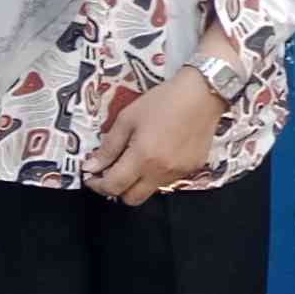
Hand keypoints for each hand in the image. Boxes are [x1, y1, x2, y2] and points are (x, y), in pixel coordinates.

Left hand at [86, 68, 220, 205]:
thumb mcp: (127, 119)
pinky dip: (157, 173)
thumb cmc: (164, 101)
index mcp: (142, 157)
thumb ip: (108, 146)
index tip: (91, 176)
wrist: (203, 94)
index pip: (113, 186)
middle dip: (117, 189)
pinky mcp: (192, 169)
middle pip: (132, 199)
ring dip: (138, 181)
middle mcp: (161, 171)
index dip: (97, 185)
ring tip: (137, 160)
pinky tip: (158, 153)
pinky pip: (168, 180)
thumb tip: (91, 166)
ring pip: (150, 190)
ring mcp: (179, 172)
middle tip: (111, 172)